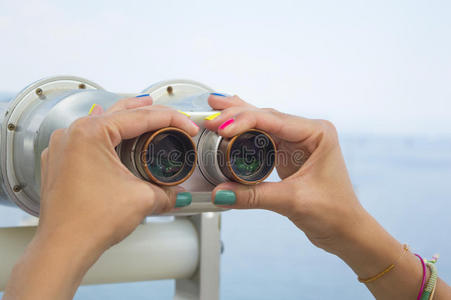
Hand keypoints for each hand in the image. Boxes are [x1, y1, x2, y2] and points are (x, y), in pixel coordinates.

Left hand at [39, 97, 198, 253]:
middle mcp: (72, 135)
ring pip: (101, 124)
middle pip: (119, 113)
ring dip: (125, 121)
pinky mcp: (59, 163)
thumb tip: (177, 193)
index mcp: (90, 133)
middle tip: (170, 114)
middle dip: (148, 111)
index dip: (171, 119)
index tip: (187, 126)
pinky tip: (117, 140)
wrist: (62, 248)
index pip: (140, 117)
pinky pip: (86, 140)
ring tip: (145, 118)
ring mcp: (62, 148)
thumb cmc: (89, 222)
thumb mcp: (142, 200)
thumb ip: (166, 191)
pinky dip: (107, 138)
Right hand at [205, 95, 450, 299]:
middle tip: (210, 117)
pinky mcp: (289, 154)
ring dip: (238, 118)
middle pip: (265, 117)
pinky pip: (263, 139)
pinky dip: (244, 133)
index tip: (220, 128)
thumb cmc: (334, 213)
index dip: (244, 122)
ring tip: (215, 107)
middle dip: (236, 115)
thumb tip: (221, 193)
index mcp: (317, 133)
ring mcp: (298, 142)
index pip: (274, 120)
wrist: (346, 230)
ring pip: (262, 125)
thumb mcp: (293, 201)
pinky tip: (230, 123)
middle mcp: (307, 132)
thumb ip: (254, 196)